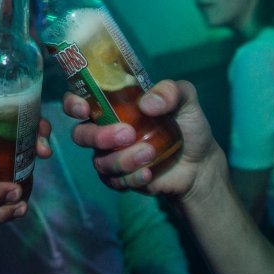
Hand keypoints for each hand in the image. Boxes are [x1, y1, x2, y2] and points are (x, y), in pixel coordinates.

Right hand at [64, 80, 218, 198]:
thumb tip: (146, 104)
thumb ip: (171, 91)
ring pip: (99, 162)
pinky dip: (131, 177)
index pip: (80, 100)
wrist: (200, 163)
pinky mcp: (121, 179)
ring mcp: (111, 156)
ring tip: (150, 153)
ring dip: (123, 159)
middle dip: (99, 136)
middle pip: (80, 135)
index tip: (84, 108)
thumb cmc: (188, 124)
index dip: (73, 103)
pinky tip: (149, 172)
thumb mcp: (186, 99)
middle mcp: (106, 130)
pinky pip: (113, 181)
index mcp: (114, 105)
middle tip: (128, 134)